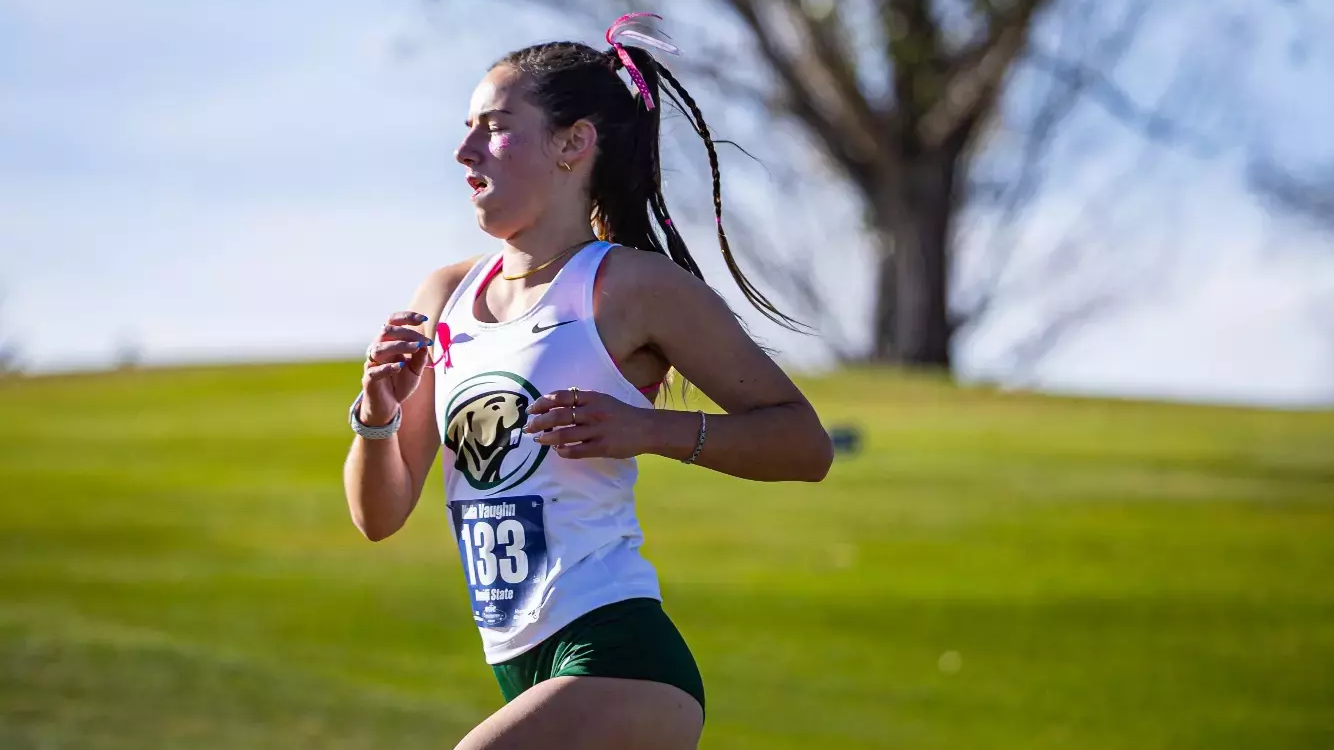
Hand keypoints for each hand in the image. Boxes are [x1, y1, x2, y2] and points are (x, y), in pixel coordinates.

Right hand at [360, 311, 432, 425]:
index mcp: (388, 343)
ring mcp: (372, 364)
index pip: (392, 323)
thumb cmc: (400, 383)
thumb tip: (424, 344)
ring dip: (399, 345)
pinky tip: (400, 365)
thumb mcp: (415, 370)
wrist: (388, 406)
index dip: (406, 317)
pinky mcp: (369, 379)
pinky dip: (388, 367)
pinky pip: (374, 370)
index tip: (423, 319)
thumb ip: (420, 358)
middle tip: (424, 341)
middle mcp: (378, 350)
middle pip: (386, 331)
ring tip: (415, 348)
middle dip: (407, 333)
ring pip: (379, 348)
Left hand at [523, 388, 655, 459]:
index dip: (543, 402)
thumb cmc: (621, 414)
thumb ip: (582, 402)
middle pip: (559, 416)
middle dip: (540, 422)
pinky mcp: (602, 447)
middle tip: (529, 427)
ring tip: (539, 440)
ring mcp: (597, 430)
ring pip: (564, 434)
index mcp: (592, 398)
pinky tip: (558, 451)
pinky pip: (577, 450)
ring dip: (548, 438)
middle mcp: (592, 412)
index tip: (532, 409)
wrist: (646, 428)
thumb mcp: (603, 401)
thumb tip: (556, 407)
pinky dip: (564, 451)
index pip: (561, 397)